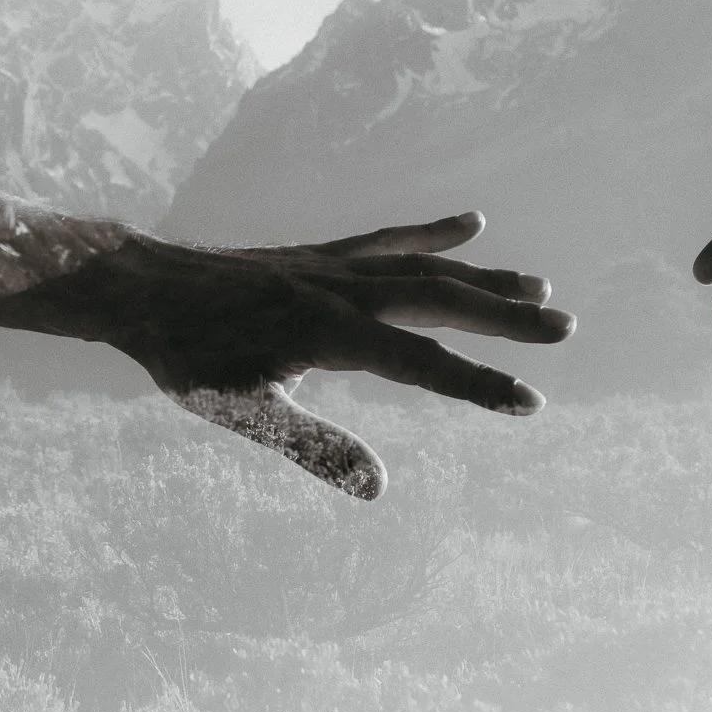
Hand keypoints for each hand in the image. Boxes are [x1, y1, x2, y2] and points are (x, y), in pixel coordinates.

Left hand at [6, 211, 573, 499]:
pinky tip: (469, 223)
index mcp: (329, 334)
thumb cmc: (190, 357)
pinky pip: (389, 240)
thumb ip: (314, 447)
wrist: (145, 287)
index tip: (531, 401)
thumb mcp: (244, 412)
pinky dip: (432, 233)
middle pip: (440, 301)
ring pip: (425, 267)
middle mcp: (343, 292)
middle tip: (566, 326)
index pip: (421, 365)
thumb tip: (379, 488)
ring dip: (483, 279)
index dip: (478, 384)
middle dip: (504, 318)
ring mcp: (336, 267)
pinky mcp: (323, 255)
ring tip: (538, 287)